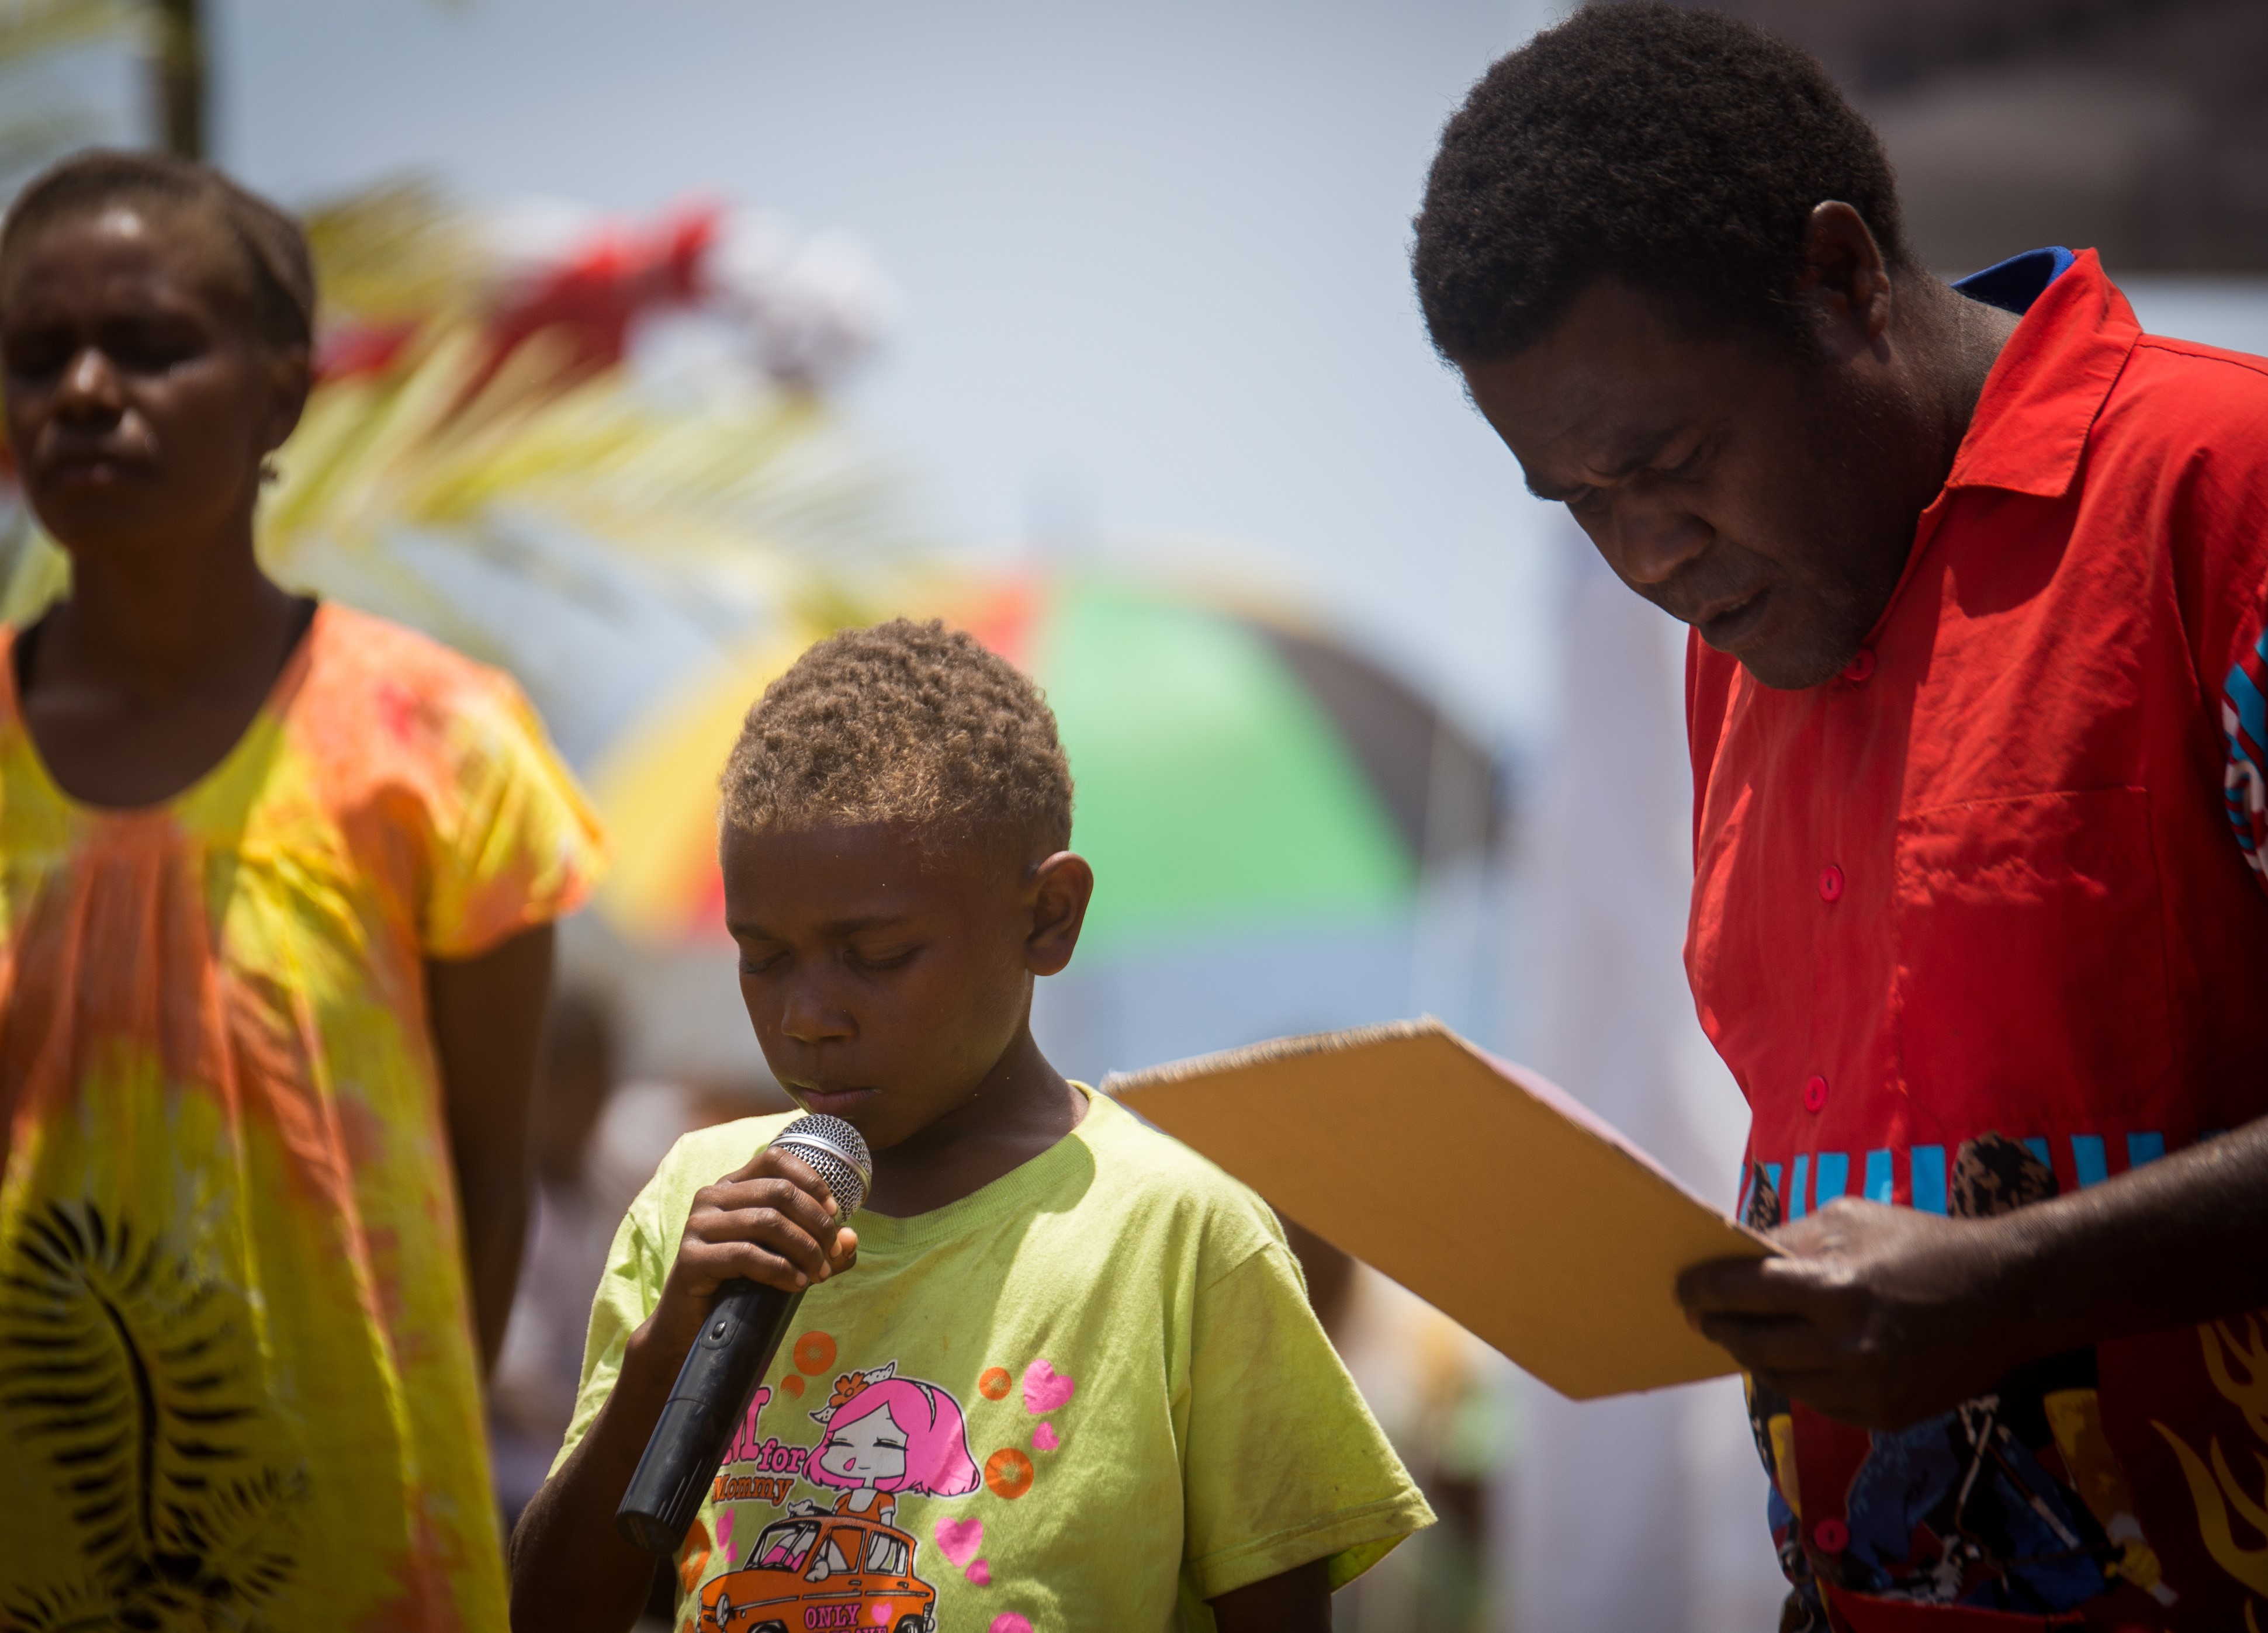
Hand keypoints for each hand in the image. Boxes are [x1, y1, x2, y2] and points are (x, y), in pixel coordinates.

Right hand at [647, 1146, 859, 1357]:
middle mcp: (712, 1197)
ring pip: (767, 1221)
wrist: (691, 1325)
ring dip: (803, 1249)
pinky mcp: (691, 1258)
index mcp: (733, 1186)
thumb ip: (819, 1247)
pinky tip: (796, 1284)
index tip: (835, 1213)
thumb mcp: (785, 1258)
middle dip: (817, 1223)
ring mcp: (698, 1225)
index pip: (776, 1158)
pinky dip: (780, 1269)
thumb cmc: (740, 1285)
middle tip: (832, 1254)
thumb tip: (852, 1238)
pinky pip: (746, 1254)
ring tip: (818, 1273)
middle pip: (780, 1192)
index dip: (812, 1181)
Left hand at [1677, 1198, 2033, 1429]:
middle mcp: (1846, 1345)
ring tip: (1741, 1336)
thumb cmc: (1923, 1244)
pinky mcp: (1885, 1415)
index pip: (1741, 1293)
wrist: (2008, 1296)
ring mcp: (1867, 1387)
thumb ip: (1788, 1241)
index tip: (1682, 1289)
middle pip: (1751, 1343)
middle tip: (1701, 1315)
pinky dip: (1799, 1380)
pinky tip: (1791, 1360)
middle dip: (1718, 1327)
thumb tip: (1732, 1256)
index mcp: (1834, 1288)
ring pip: (1780, 1379)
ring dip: (1754, 1356)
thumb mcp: (1850, 1219)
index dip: (1701, 1291)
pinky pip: (1819, 1403)